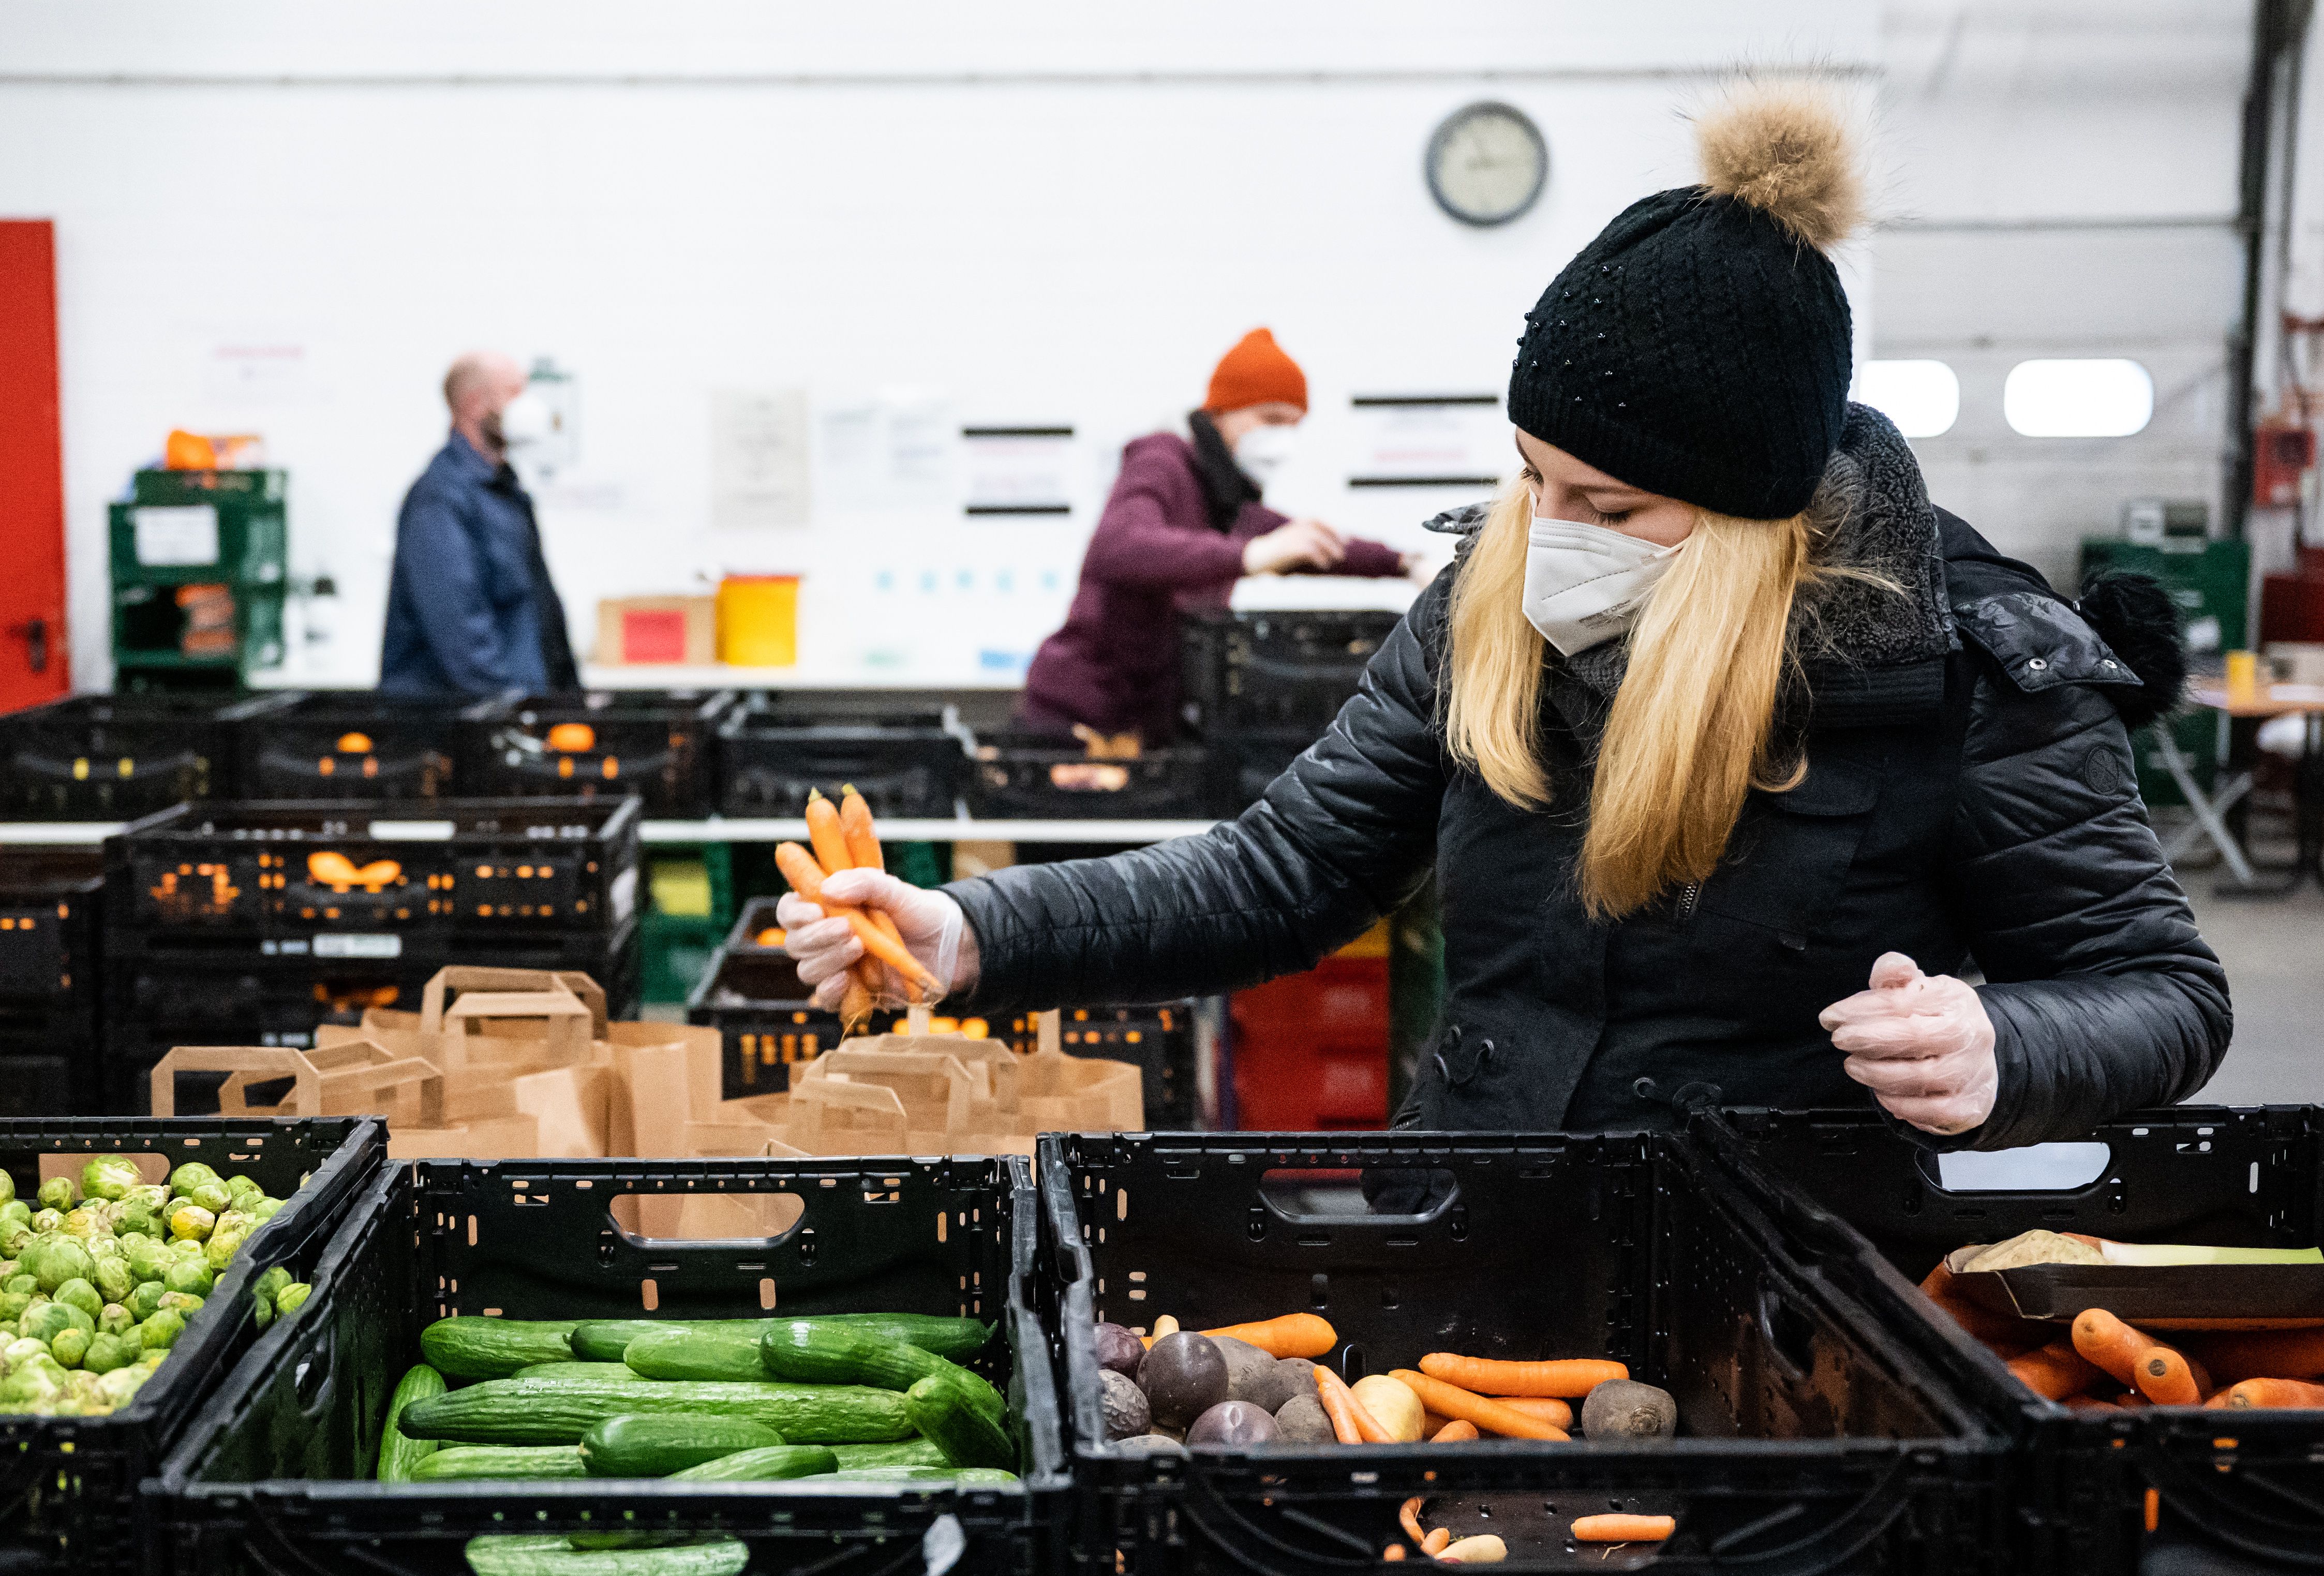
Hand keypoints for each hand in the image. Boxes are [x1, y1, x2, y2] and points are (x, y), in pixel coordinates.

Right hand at [776, 871, 978, 1010]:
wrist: (948, 947)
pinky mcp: (851, 993)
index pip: (791, 910)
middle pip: (795, 942)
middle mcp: (826, 938)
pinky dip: (831, 990)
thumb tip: (828, 888)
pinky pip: (825, 998)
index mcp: (828, 908)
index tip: (814, 910)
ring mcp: (837, 967)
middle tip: (846, 928)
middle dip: (816, 936)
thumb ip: (865, 883)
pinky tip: (846, 979)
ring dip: (828, 959)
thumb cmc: (917, 913)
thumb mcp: (896, 891)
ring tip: (859, 946)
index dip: (794, 912)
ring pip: (807, 970)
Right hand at [1243, 518, 1346, 574]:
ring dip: (1329, 548)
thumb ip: (1307, 546)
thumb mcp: (1292, 546)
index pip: (1317, 521)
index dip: (1333, 528)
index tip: (1346, 539)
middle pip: (1319, 529)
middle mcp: (1293, 529)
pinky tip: (1324, 565)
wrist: (1254, 559)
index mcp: (1294, 526)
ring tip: (1337, 558)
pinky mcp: (1288, 549)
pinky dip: (1319, 557)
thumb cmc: (1274, 556)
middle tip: (1344, 552)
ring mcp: (1290, 538)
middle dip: (1335, 539)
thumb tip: (1327, 554)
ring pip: (1316, 538)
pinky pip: (1308, 550)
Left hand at [1818, 952, 1997, 1134]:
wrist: (1976, 1056)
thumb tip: (1887, 970)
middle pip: (1914, 1037)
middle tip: (1839, 1041)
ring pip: (1920, 1077)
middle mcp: (1971, 1034)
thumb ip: (1895, 975)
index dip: (1861, 1010)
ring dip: (1877, 1074)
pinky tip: (1882, 1092)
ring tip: (1854, 1066)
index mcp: (1954, 999)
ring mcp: (1973, 1072)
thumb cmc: (1935, 1019)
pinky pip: (1930, 1111)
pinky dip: (1900, 1104)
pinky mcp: (1970, 1106)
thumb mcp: (1917, 988)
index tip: (1831, 1018)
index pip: (1902, 1002)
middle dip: (1868, 1040)